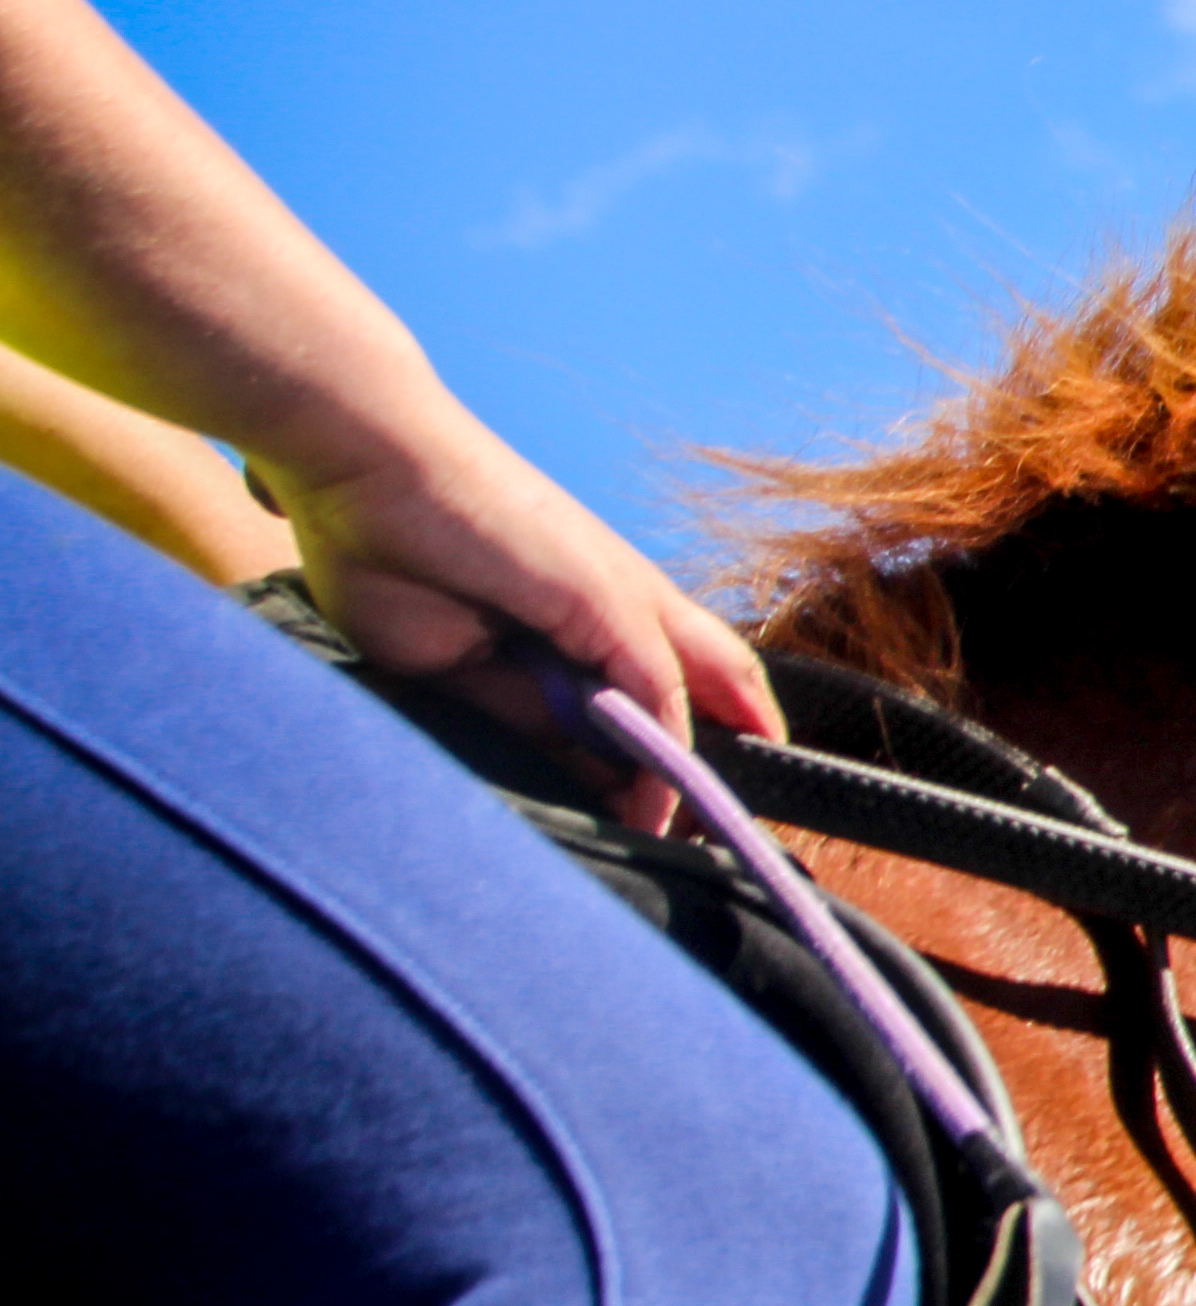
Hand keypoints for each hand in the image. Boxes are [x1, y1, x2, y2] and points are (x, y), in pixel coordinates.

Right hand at [260, 393, 781, 822]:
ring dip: (702, 771)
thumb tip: (586, 769)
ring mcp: (619, 591)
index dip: (681, 749)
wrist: (358, 463)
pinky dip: (661, 749)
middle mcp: (620, 597)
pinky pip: (655, 686)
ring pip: (697, 690)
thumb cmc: (387, 548)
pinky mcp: (604, 593)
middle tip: (724, 837)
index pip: (665, 684)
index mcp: (587, 609)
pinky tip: (657, 806)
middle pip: (711, 682)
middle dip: (727, 758)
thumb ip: (533, 711)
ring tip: (705, 842)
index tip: (681, 821)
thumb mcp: (463, 661)